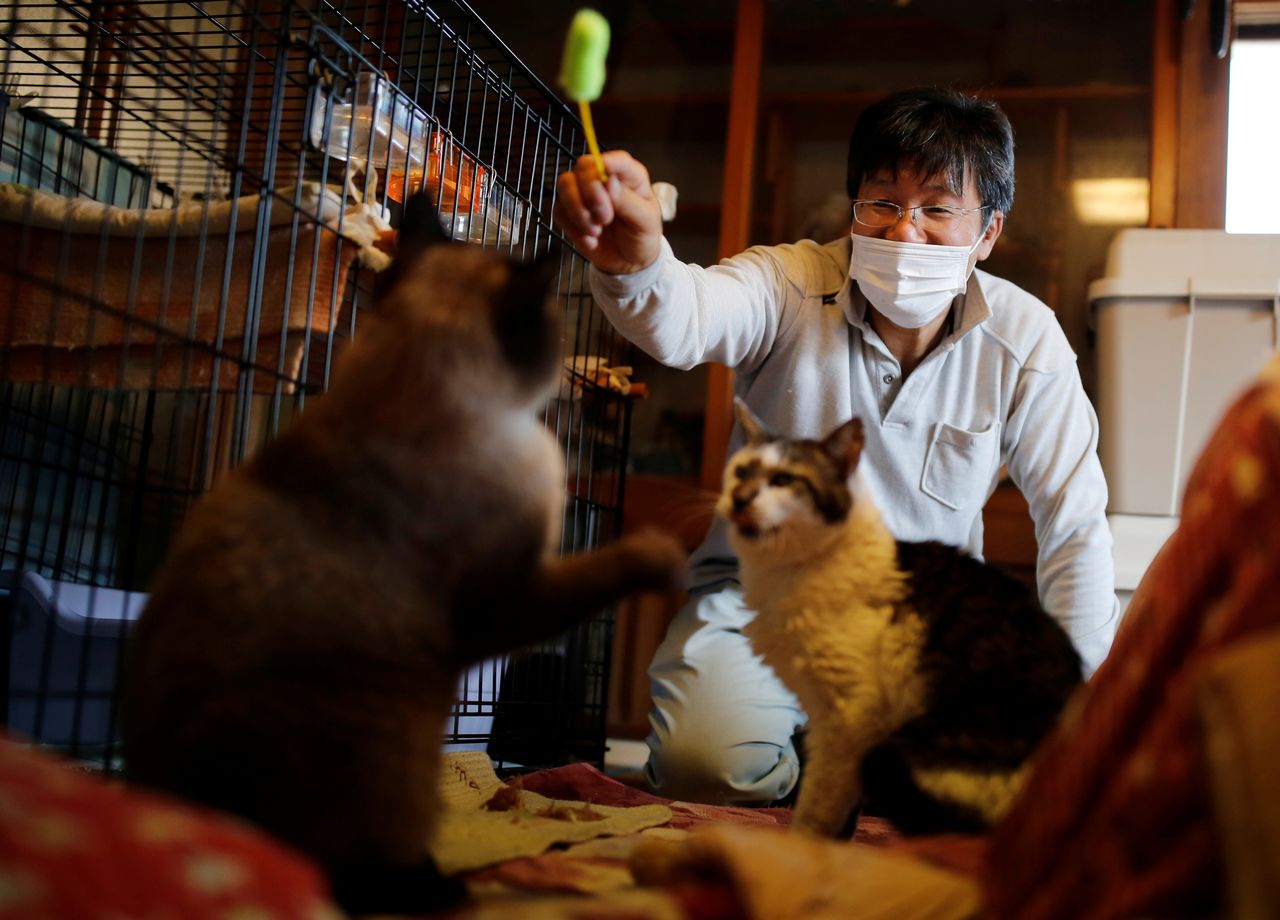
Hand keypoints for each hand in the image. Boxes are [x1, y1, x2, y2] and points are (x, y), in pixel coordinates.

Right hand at [553, 150, 662, 274]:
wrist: (629, 262)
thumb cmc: (642, 236)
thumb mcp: (645, 221)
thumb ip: (628, 201)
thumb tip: (609, 183)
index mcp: (629, 176)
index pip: (617, 160)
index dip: (607, 165)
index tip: (605, 182)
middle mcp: (604, 178)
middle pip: (584, 167)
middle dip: (591, 195)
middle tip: (605, 218)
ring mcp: (584, 193)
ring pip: (565, 185)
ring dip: (578, 212)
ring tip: (595, 231)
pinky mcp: (569, 211)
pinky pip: (559, 211)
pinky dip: (573, 230)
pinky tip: (590, 241)